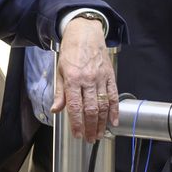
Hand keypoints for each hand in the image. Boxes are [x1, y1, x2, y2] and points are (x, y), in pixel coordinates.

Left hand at [51, 17, 117, 142]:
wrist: (85, 32)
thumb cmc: (71, 51)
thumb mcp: (60, 70)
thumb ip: (60, 92)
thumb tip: (56, 110)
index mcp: (73, 79)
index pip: (74, 107)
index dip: (76, 123)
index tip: (77, 135)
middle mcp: (88, 79)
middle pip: (90, 109)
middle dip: (90, 127)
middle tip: (90, 139)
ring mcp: (101, 78)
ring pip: (103, 105)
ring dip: (102, 123)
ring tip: (100, 135)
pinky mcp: (111, 75)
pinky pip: (113, 96)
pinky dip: (115, 110)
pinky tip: (114, 121)